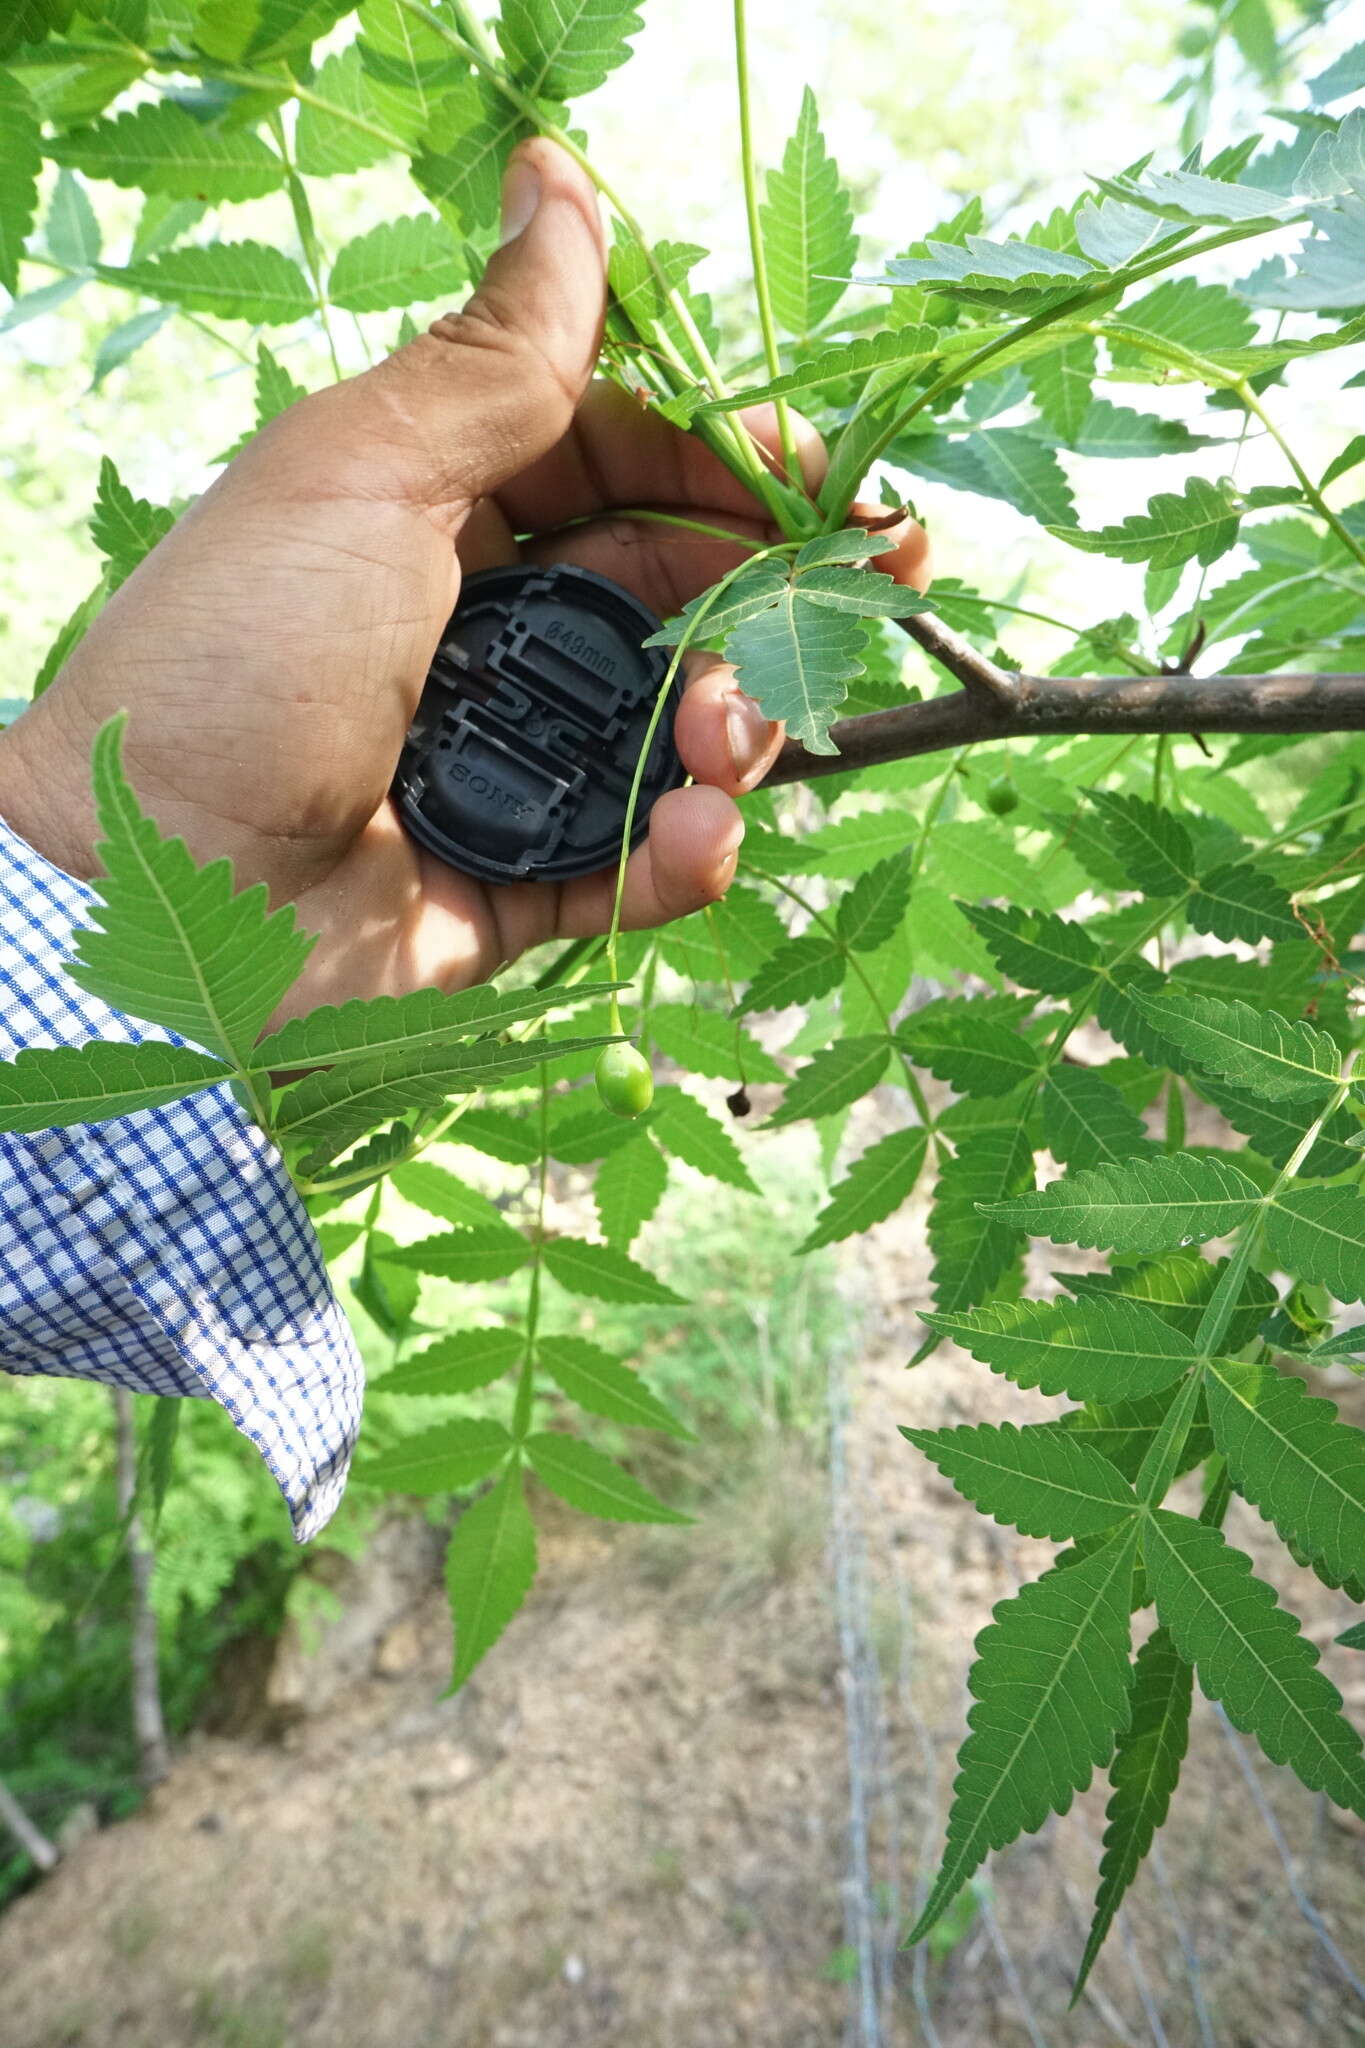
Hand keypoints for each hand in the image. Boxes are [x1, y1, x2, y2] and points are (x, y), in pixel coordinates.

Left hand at [0, 140, 929, 1019]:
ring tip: (733, 738)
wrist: (148, 897)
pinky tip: (700, 834)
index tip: (832, 483)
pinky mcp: (514, 885)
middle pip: (674, 593)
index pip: (622, 464)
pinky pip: (634, 865)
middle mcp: (484, 632)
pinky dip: (686, 852)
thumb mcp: (362, 474)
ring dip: (740, 726)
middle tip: (858, 597)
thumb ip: (495, 360)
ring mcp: (505, 762)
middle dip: (770, 596)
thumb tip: (559, 179)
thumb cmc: (237, 658)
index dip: (731, 466)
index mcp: (440, 515)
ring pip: (676, 731)